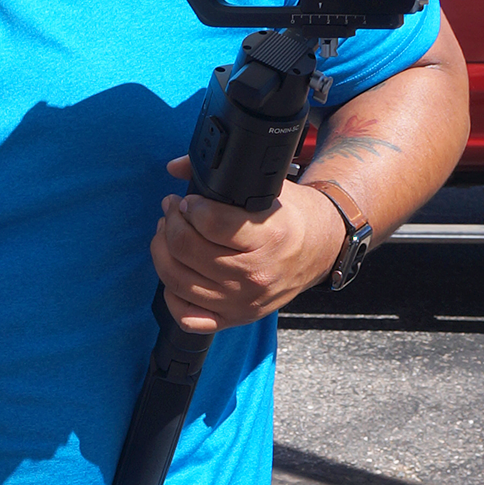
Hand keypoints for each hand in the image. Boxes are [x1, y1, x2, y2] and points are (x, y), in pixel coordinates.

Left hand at [150, 157, 344, 333]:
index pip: (209, 223)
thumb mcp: (267, 186)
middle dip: (171, 221)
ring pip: (178, 281)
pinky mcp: (236, 318)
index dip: (189, 206)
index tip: (188, 200)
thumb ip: (218, 173)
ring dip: (162, 251)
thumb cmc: (291, 217)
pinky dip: (172, 296)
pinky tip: (176, 271)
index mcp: (268, 237)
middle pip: (186, 249)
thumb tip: (174, 167)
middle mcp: (256, 274)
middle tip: (173, 209)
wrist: (321, 249)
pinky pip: (188, 317)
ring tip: (168, 233)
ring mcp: (244, 301)